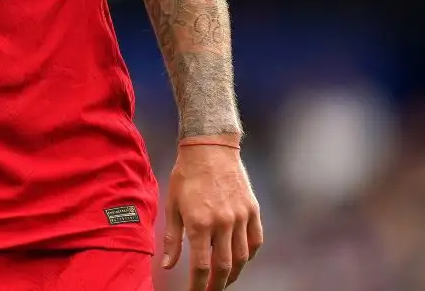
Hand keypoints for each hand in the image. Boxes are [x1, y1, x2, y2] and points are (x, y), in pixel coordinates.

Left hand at [162, 141, 262, 290]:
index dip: (198, 285)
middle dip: (217, 285)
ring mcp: (241, 216)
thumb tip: (168, 265)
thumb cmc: (185, 175)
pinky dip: (250, 254)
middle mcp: (223, 222)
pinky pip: (256, 240)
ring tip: (224, 280)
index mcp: (200, 222)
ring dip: (233, 273)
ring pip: (242, 257)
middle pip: (224, 266)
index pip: (201, 266)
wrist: (210, 147)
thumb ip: (172, 238)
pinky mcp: (253, 209)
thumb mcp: (172, 205)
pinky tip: (241, 259)